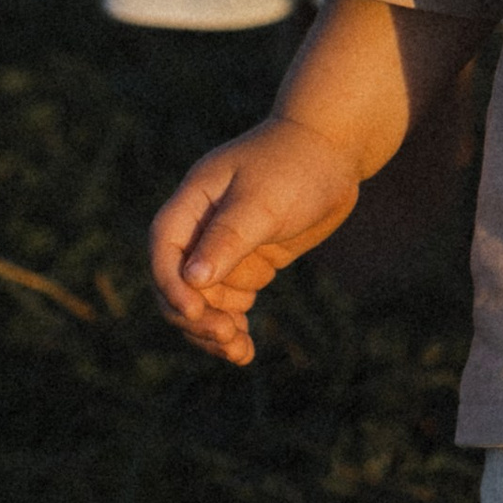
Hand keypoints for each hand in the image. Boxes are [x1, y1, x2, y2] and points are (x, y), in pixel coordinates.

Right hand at [149, 115, 362, 366]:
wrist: (337, 149)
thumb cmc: (298, 164)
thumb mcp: (264, 201)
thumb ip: (228, 238)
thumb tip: (192, 280)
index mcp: (194, 201)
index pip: (164, 249)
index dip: (170, 284)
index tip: (194, 312)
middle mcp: (202, 226)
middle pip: (179, 282)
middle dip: (196, 315)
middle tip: (228, 337)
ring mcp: (226, 245)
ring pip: (205, 299)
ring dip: (214, 329)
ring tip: (239, 353)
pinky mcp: (251, 258)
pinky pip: (231, 300)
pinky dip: (234, 323)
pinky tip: (245, 351)